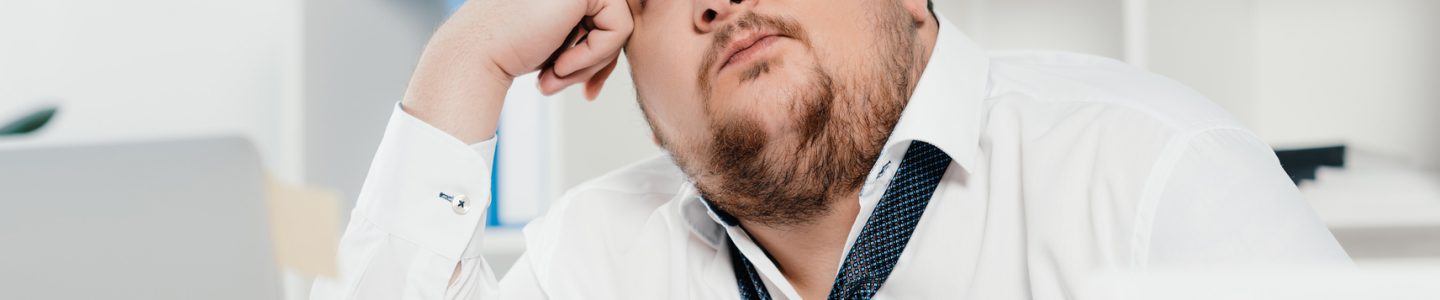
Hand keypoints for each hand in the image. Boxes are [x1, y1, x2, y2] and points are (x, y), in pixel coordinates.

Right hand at [401, 0, 631, 143]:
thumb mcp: (562, 39)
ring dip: (593, 63)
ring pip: (621, 27)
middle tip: (578, 90)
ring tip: (558, 76)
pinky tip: (560, 66)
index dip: (601, 57)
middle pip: (617, 22)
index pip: (607, 20)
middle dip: (601, 63)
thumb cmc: (511, 50)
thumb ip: (589, 33)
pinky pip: (619, 29)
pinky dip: (595, 57)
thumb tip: (620, 49)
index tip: (587, 88)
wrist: (477, 54)